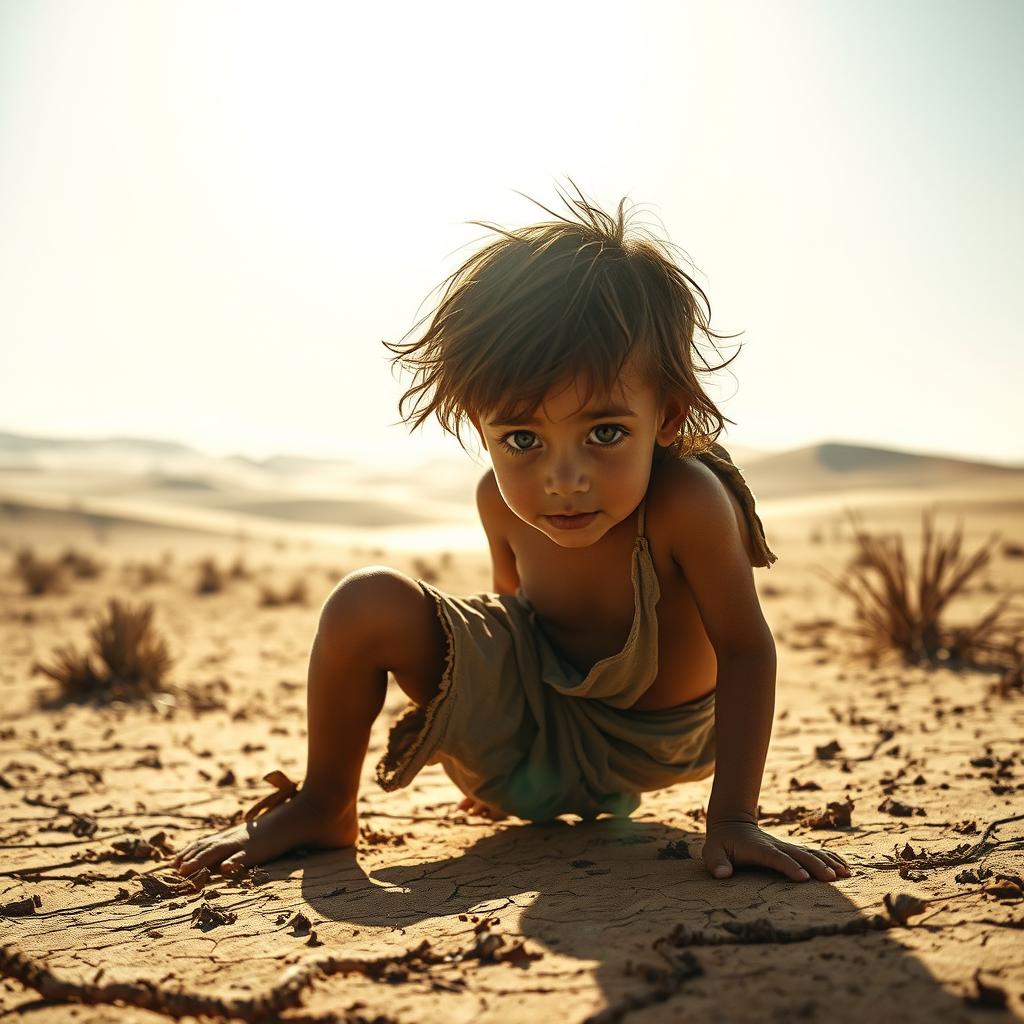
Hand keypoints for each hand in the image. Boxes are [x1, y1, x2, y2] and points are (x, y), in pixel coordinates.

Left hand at [702, 818, 851, 881]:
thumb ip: (717, 863)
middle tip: (832, 878)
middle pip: (799, 855)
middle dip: (815, 865)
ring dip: (827, 861)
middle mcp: (776, 846)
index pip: (776, 858)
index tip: (803, 877)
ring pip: (810, 852)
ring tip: (845, 873)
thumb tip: (722, 875)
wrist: (732, 822)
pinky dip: (830, 858)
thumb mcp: (712, 852)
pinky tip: (844, 867)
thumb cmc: (722, 843)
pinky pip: (814, 852)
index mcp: (758, 848)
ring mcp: (786, 846)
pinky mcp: (792, 849)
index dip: (789, 866)